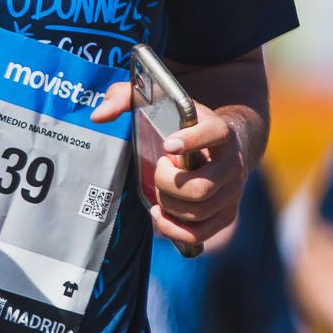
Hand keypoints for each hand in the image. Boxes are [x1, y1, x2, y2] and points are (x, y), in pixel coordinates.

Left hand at [91, 82, 251, 255]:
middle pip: (200, 186)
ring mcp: (233, 190)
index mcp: (220, 131)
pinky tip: (159, 214)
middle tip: (158, 169)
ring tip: (159, 191)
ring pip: (199, 210)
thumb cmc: (184, 124)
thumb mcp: (158, 103)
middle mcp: (233, 163)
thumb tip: (99, 116)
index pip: (214, 134)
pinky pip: (201, 233)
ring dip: (169, 205)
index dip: (192, 141)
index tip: (167, 144)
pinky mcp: (226, 212)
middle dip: (167, 183)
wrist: (226, 145)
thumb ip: (125, 99)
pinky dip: (175, 229)